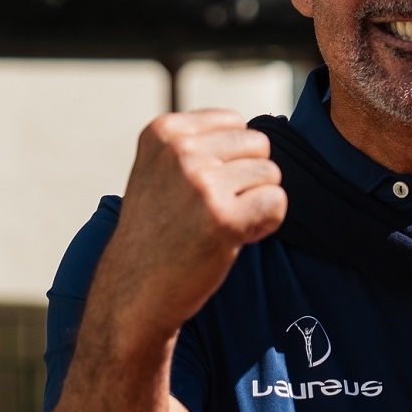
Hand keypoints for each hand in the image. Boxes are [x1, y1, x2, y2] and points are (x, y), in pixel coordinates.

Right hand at [98, 110, 286, 339]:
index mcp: (164, 132)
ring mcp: (202, 183)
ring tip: (220, 224)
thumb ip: (198, 143)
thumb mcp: (160, 170)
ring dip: (255, 202)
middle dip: (248, 177)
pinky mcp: (224, 218)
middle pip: (258, 144)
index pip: (235, 122)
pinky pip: (277, 203)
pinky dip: (266, 224)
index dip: (231, 158)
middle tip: (215, 209)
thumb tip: (256, 132)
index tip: (203, 188)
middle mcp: (181, 151)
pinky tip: (235, 238)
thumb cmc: (157, 231)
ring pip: (270, 174)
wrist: (134, 290)